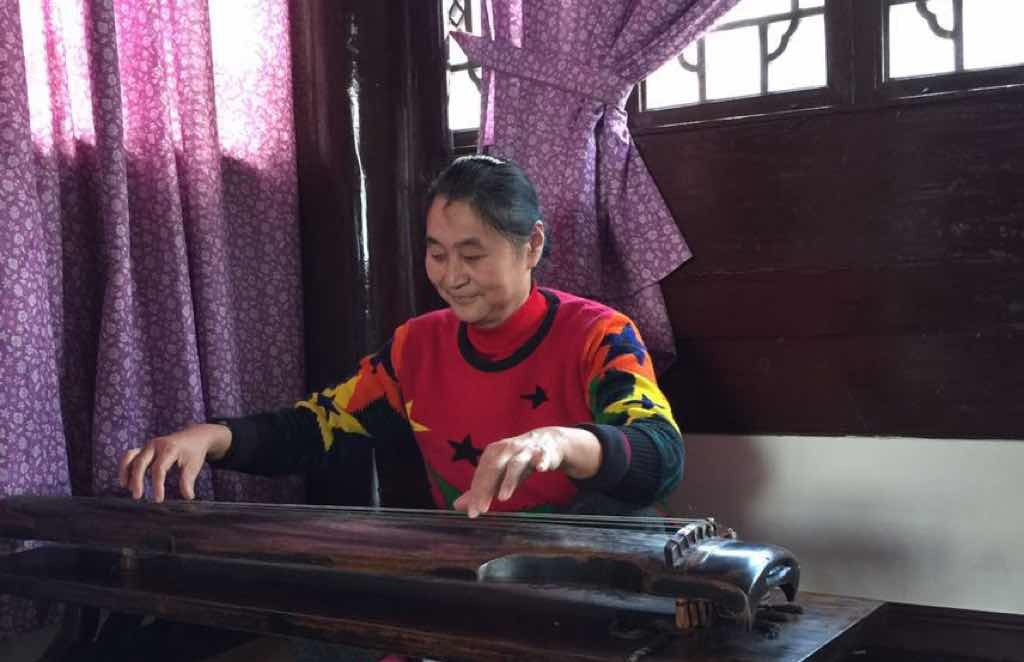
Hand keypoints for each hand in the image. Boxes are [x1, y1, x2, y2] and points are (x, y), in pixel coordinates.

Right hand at [118, 423, 231, 502]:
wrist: (195, 436)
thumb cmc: (194, 452)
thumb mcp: (193, 466)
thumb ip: (188, 481)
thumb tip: (187, 497)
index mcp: (169, 449)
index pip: (159, 469)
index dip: (157, 485)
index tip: (158, 500)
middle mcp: (156, 445)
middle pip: (140, 462)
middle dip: (136, 479)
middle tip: (137, 496)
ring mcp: (148, 446)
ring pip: (130, 456)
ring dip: (125, 471)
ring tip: (125, 486)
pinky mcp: (144, 448)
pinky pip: (129, 456)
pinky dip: (125, 467)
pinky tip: (126, 481)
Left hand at [453, 426, 600, 517]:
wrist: (546, 442)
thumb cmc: (518, 460)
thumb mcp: (499, 474)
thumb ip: (480, 489)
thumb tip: (457, 506)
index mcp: (492, 454)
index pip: (481, 476)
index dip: (476, 494)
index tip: (473, 513)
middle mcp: (506, 450)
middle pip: (493, 469)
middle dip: (486, 488)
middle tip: (482, 509)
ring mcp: (525, 450)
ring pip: (515, 464)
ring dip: (509, 480)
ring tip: (503, 498)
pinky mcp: (543, 452)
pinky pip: (542, 457)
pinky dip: (541, 462)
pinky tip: (540, 469)